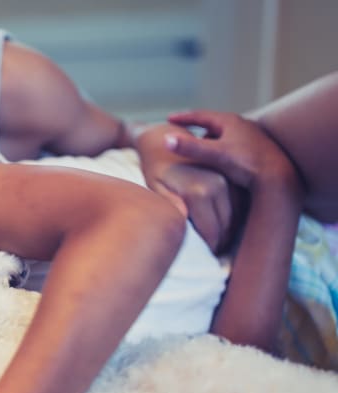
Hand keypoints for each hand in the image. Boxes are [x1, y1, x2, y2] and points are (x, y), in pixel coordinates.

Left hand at [136, 124, 234, 253]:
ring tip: (222, 242)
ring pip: (237, 213)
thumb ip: (169, 203)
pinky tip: (227, 224)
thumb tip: (182, 220)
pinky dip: (235, 214)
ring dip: (232, 229)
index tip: (209, 256)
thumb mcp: (154, 187)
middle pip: (227, 224)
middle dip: (223, 241)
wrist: (161, 137)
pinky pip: (239, 200)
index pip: (212, 230)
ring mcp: (226, 176)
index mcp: (199, 191)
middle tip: (217, 253)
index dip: (212, 246)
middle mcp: (218, 184)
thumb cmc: (153, 166)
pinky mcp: (230, 171)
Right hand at [165, 110, 298, 192]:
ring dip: (210, 143)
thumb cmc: (247, 164)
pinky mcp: (255, 151)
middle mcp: (242, 126)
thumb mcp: (215, 155)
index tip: (168, 118)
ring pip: (223, 138)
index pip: (200, 115)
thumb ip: (191, 148)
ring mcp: (250, 138)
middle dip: (196, 130)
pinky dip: (220, 152)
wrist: (279, 178)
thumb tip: (166, 139)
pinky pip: (231, 148)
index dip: (183, 117)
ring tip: (199, 152)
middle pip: (213, 126)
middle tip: (181, 135)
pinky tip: (217, 165)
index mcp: (230, 122)